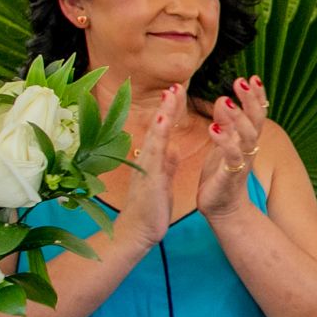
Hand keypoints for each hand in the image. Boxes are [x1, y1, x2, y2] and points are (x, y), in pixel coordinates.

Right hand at [121, 85, 184, 249]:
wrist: (137, 232)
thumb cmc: (150, 208)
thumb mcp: (161, 181)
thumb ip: (165, 163)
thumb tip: (171, 148)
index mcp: (153, 160)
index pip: (162, 131)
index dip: (170, 112)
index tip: (178, 92)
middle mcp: (146, 159)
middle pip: (157, 128)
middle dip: (166, 106)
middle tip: (176, 84)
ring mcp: (146, 168)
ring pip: (155, 138)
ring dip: (163, 116)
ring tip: (171, 96)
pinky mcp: (149, 179)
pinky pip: (155, 157)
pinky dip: (159, 140)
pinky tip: (163, 125)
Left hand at [200, 75, 266, 219]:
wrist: (223, 208)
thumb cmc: (221, 176)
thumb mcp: (221, 145)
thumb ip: (225, 123)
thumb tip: (223, 99)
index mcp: (245, 140)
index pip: (255, 114)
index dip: (256, 97)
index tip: (252, 76)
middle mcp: (248, 149)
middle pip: (255, 121)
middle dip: (250, 101)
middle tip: (242, 82)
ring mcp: (241, 162)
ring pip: (246, 137)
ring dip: (237, 118)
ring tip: (224, 100)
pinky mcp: (230, 175)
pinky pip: (231, 156)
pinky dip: (224, 142)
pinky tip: (214, 128)